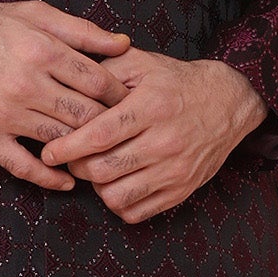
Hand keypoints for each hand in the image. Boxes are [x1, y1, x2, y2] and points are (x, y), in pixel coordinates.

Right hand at [0, 0, 131, 191]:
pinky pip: (24, 167)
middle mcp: (25, 83)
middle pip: (86, 116)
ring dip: (83, 152)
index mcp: (41, 50)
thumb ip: (81, 30)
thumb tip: (125, 44)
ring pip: (61, 141)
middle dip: (109, 126)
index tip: (129, 104)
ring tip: (98, 155)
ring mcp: (3, 113)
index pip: (99, 82)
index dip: (120, 95)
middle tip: (121, 133)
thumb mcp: (32, 14)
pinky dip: (50, 178)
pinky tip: (66, 181)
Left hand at [38, 50, 266, 223]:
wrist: (228, 103)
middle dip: (77, 166)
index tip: (49, 152)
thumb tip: (67, 81)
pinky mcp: (181, 190)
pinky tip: (116, 184)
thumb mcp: (142, 63)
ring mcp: (175, 170)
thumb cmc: (175, 82)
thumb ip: (104, 70)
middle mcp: (165, 141)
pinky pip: (137, 212)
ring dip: (97, 187)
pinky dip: (118, 203)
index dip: (68, 147)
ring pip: (117, 196)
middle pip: (103, 170)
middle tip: (71, 157)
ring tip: (96, 169)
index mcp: (152, 107)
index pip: (100, 135)